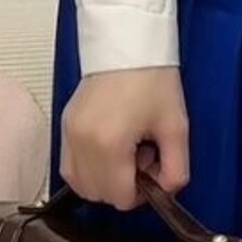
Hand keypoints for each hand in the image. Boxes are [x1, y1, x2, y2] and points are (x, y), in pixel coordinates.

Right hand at [60, 67, 189, 210]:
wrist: (128, 44)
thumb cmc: (152, 78)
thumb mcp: (176, 127)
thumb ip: (177, 169)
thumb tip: (167, 191)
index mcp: (110, 144)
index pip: (121, 198)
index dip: (143, 192)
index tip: (154, 168)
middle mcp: (82, 143)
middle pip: (99, 195)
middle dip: (123, 185)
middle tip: (142, 155)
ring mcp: (69, 134)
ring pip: (80, 184)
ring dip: (104, 180)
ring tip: (125, 151)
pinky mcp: (65, 126)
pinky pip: (70, 166)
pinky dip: (89, 169)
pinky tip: (109, 148)